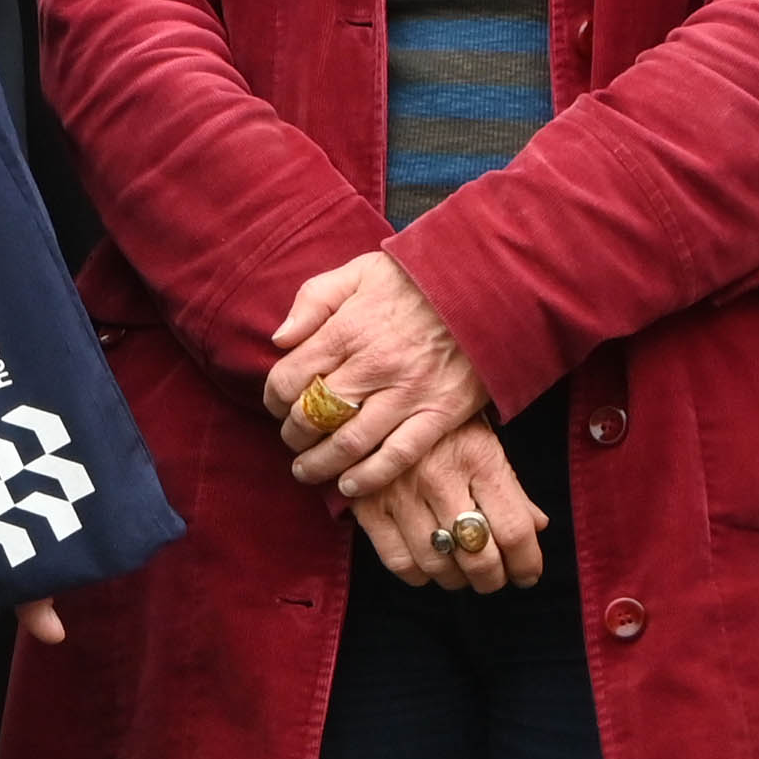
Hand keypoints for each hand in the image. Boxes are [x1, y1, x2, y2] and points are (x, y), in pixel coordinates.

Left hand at [262, 246, 484, 499]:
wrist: (485, 286)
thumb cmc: (416, 278)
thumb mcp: (357, 271)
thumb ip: (313, 300)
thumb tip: (280, 339)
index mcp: (347, 330)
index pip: (289, 378)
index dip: (273, 398)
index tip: (275, 405)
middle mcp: (372, 365)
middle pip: (314, 415)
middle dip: (293, 434)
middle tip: (292, 439)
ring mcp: (407, 393)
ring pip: (350, 444)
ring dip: (320, 464)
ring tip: (307, 470)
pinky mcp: (439, 414)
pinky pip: (397, 456)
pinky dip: (369, 478)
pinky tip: (349, 486)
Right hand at [349, 419, 546, 594]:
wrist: (379, 398)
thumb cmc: (442, 422)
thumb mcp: (485, 441)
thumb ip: (512, 486)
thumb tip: (537, 526)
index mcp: (478, 457)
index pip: (514, 530)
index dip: (527, 563)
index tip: (527, 574)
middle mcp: (439, 476)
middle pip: (478, 556)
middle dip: (493, 579)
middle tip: (495, 578)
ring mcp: (400, 492)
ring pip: (438, 564)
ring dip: (457, 580)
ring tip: (462, 572)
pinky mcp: (367, 504)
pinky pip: (398, 560)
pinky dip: (418, 574)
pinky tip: (428, 563)